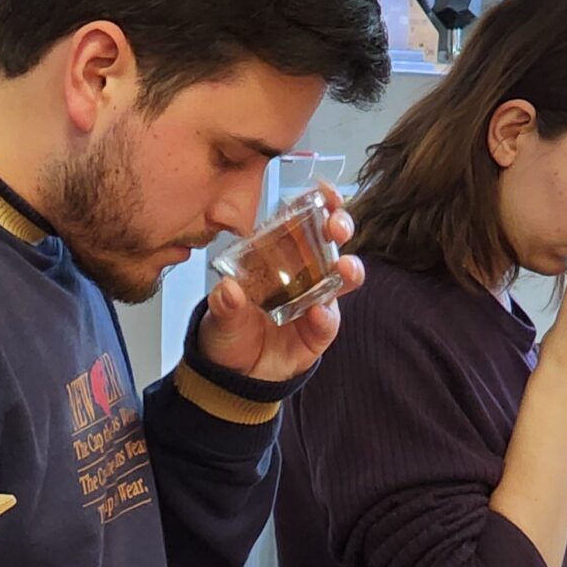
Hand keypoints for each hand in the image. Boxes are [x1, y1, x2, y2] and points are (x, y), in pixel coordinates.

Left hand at [195, 187, 364, 382]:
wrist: (232, 375)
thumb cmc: (227, 330)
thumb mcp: (219, 315)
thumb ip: (224, 304)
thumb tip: (227, 290)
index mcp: (278, 254)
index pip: (303, 218)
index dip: (319, 201)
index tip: (324, 191)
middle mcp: (304, 272)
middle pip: (332, 240)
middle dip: (340, 226)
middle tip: (335, 226)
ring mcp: (316, 299)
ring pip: (343, 277)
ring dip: (348, 269)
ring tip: (342, 268)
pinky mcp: (320, 330)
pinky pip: (329, 320)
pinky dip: (326, 315)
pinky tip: (318, 313)